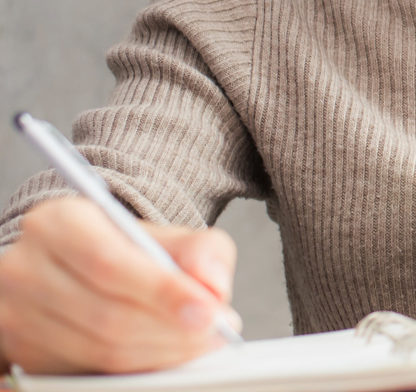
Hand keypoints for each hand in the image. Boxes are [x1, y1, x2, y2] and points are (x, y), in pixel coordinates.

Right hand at [0, 196, 240, 373]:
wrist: (80, 268)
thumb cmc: (126, 251)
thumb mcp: (167, 235)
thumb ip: (201, 251)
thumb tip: (212, 285)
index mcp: (58, 224)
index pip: (110, 264)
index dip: (164, 292)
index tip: (210, 312)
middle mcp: (26, 268)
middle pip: (106, 314)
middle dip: (171, 330)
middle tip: (216, 332)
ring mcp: (18, 315)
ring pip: (99, 349)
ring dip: (159, 353)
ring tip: (199, 342)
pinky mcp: (25, 353)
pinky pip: (90, 370)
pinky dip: (138, 368)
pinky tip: (167, 355)